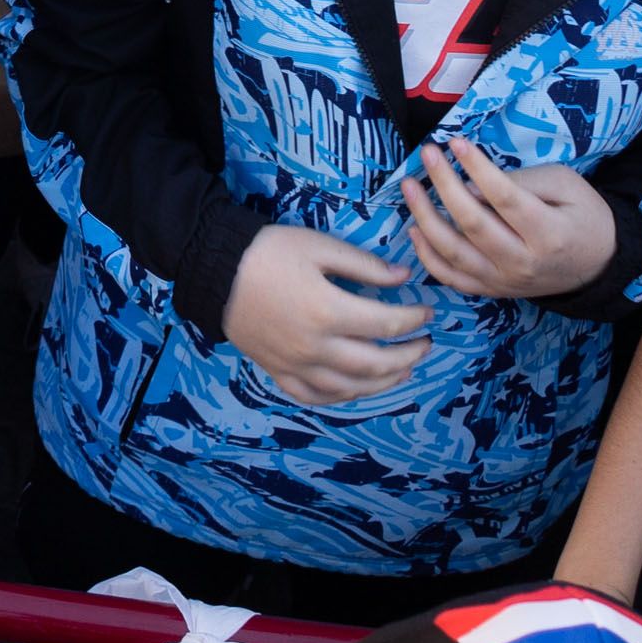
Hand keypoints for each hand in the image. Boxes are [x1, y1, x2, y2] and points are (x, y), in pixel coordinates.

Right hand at [222, 223, 431, 400]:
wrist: (214, 270)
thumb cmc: (267, 251)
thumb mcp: (318, 245)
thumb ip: (364, 265)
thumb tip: (403, 279)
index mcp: (329, 311)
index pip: (388, 324)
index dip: (414, 319)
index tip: (427, 310)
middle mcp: (316, 348)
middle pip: (377, 364)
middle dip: (409, 355)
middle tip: (426, 344)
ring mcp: (296, 365)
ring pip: (351, 388)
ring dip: (385, 382)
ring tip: (404, 370)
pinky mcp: (278, 372)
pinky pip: (317, 396)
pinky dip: (343, 396)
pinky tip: (358, 388)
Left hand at [401, 139, 617, 300]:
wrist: (600, 265)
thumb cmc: (583, 216)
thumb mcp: (566, 185)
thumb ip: (522, 182)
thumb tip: (470, 183)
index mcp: (549, 234)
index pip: (505, 198)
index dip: (476, 169)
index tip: (455, 143)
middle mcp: (524, 263)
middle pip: (474, 224)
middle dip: (444, 186)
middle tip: (427, 155)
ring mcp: (505, 282)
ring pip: (454, 254)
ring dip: (425, 218)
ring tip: (410, 187)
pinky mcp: (493, 291)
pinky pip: (452, 279)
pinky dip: (428, 256)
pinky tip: (414, 229)